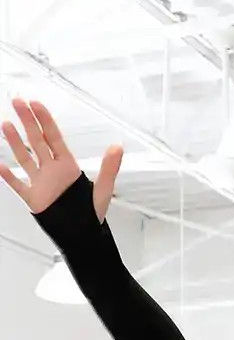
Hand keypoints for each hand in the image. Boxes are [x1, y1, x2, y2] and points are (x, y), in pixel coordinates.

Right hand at [0, 99, 121, 221]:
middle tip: (17, 102)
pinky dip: (8, 176)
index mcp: (67, 166)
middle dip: (27, 121)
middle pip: (37, 141)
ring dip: (15, 142)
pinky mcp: (33, 199)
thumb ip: (109, 168)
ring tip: (6, 124)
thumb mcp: (103, 189)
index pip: (53, 137)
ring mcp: (41, 184)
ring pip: (25, 159)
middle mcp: (52, 171)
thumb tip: (118, 147)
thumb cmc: (92, 215)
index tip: (35, 103)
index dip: (45, 120)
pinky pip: (17, 186)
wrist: (83, 237)